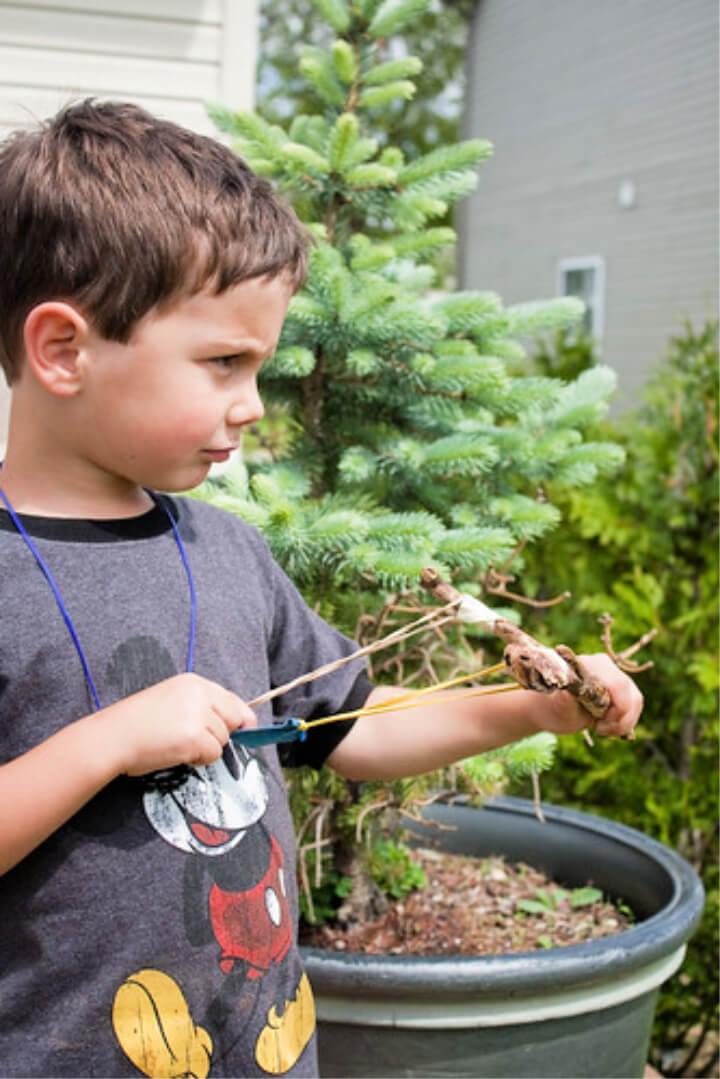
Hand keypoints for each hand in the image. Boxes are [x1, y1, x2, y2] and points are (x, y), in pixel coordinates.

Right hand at [97, 673, 256, 776]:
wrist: (113, 737)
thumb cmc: (137, 724)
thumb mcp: (172, 701)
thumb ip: (201, 706)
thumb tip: (238, 721)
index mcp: (192, 683)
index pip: (231, 699)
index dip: (239, 716)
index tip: (246, 726)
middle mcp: (199, 694)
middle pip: (234, 718)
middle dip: (221, 733)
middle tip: (195, 740)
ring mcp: (198, 715)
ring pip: (222, 739)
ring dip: (204, 748)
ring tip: (176, 745)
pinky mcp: (195, 737)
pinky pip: (212, 755)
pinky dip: (198, 759)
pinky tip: (177, 753)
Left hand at [539, 653, 642, 737]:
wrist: (552, 708)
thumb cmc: (552, 707)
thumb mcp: (556, 708)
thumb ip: (563, 701)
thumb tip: (566, 692)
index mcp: (588, 665)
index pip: (618, 685)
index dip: (616, 711)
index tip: (597, 726)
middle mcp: (604, 665)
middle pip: (630, 694)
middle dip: (619, 720)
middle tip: (598, 729)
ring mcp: (615, 675)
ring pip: (636, 700)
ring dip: (624, 722)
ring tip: (602, 728)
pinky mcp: (622, 687)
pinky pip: (635, 704)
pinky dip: (626, 721)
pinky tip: (608, 725)